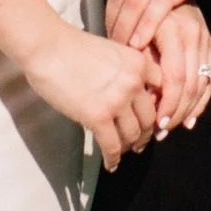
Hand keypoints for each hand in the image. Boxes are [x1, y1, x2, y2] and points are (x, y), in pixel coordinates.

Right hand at [23, 25, 164, 171]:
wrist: (47, 47)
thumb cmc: (71, 46)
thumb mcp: (111, 52)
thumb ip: (124, 72)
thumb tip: (126, 96)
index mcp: (139, 63)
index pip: (162, 92)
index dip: (158, 108)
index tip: (153, 119)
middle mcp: (134, 82)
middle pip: (150, 117)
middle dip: (145, 133)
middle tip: (139, 141)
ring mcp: (117, 101)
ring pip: (133, 134)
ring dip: (128, 146)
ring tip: (122, 151)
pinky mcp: (98, 117)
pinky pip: (112, 145)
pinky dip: (113, 158)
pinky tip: (110, 163)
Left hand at [145, 4, 210, 134]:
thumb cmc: (135, 9)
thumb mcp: (133, 31)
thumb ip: (139, 64)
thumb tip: (141, 100)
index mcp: (174, 31)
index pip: (176, 78)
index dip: (167, 105)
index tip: (154, 123)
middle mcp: (194, 34)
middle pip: (191, 85)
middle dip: (175, 112)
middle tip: (160, 132)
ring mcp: (204, 38)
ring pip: (202, 84)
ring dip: (187, 110)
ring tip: (170, 127)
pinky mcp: (208, 42)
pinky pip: (209, 77)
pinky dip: (200, 101)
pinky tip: (189, 118)